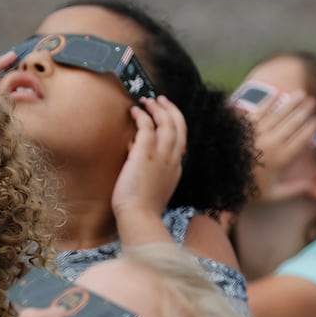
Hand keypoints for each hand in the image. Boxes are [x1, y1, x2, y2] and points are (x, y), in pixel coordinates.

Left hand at [111, 96, 185, 226]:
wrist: (139, 216)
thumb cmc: (141, 208)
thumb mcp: (153, 186)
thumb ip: (149, 168)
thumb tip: (134, 150)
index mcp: (177, 168)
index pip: (181, 141)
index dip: (175, 125)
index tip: (166, 117)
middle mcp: (173, 159)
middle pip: (179, 126)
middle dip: (171, 110)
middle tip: (160, 100)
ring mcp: (161, 156)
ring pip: (167, 123)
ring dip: (158, 108)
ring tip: (147, 100)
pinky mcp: (145, 154)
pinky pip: (147, 127)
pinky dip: (142, 116)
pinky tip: (134, 111)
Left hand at [245, 90, 315, 200]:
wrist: (221, 185)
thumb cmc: (248, 191)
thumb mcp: (273, 195)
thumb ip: (294, 189)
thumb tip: (312, 186)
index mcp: (280, 159)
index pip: (301, 140)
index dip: (311, 129)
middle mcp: (271, 144)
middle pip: (292, 124)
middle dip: (304, 111)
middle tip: (314, 102)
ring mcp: (257, 135)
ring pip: (277, 115)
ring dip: (290, 103)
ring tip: (301, 94)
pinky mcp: (244, 129)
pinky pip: (258, 112)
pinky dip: (267, 102)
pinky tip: (276, 94)